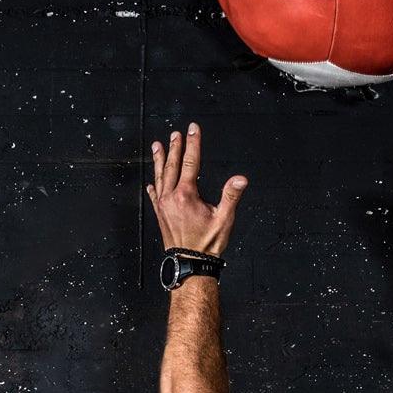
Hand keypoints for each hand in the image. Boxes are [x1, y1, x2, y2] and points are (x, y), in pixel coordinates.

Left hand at [147, 122, 246, 255]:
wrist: (190, 264)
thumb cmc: (207, 244)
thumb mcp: (224, 219)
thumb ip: (231, 195)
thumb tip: (240, 179)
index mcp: (186, 195)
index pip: (191, 163)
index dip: (193, 144)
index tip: (193, 129)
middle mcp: (171, 198)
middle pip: (173, 166)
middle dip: (176, 147)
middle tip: (177, 133)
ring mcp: (163, 206)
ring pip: (161, 177)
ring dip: (160, 160)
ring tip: (157, 146)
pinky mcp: (160, 214)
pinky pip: (155, 195)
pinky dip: (154, 185)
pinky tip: (152, 181)